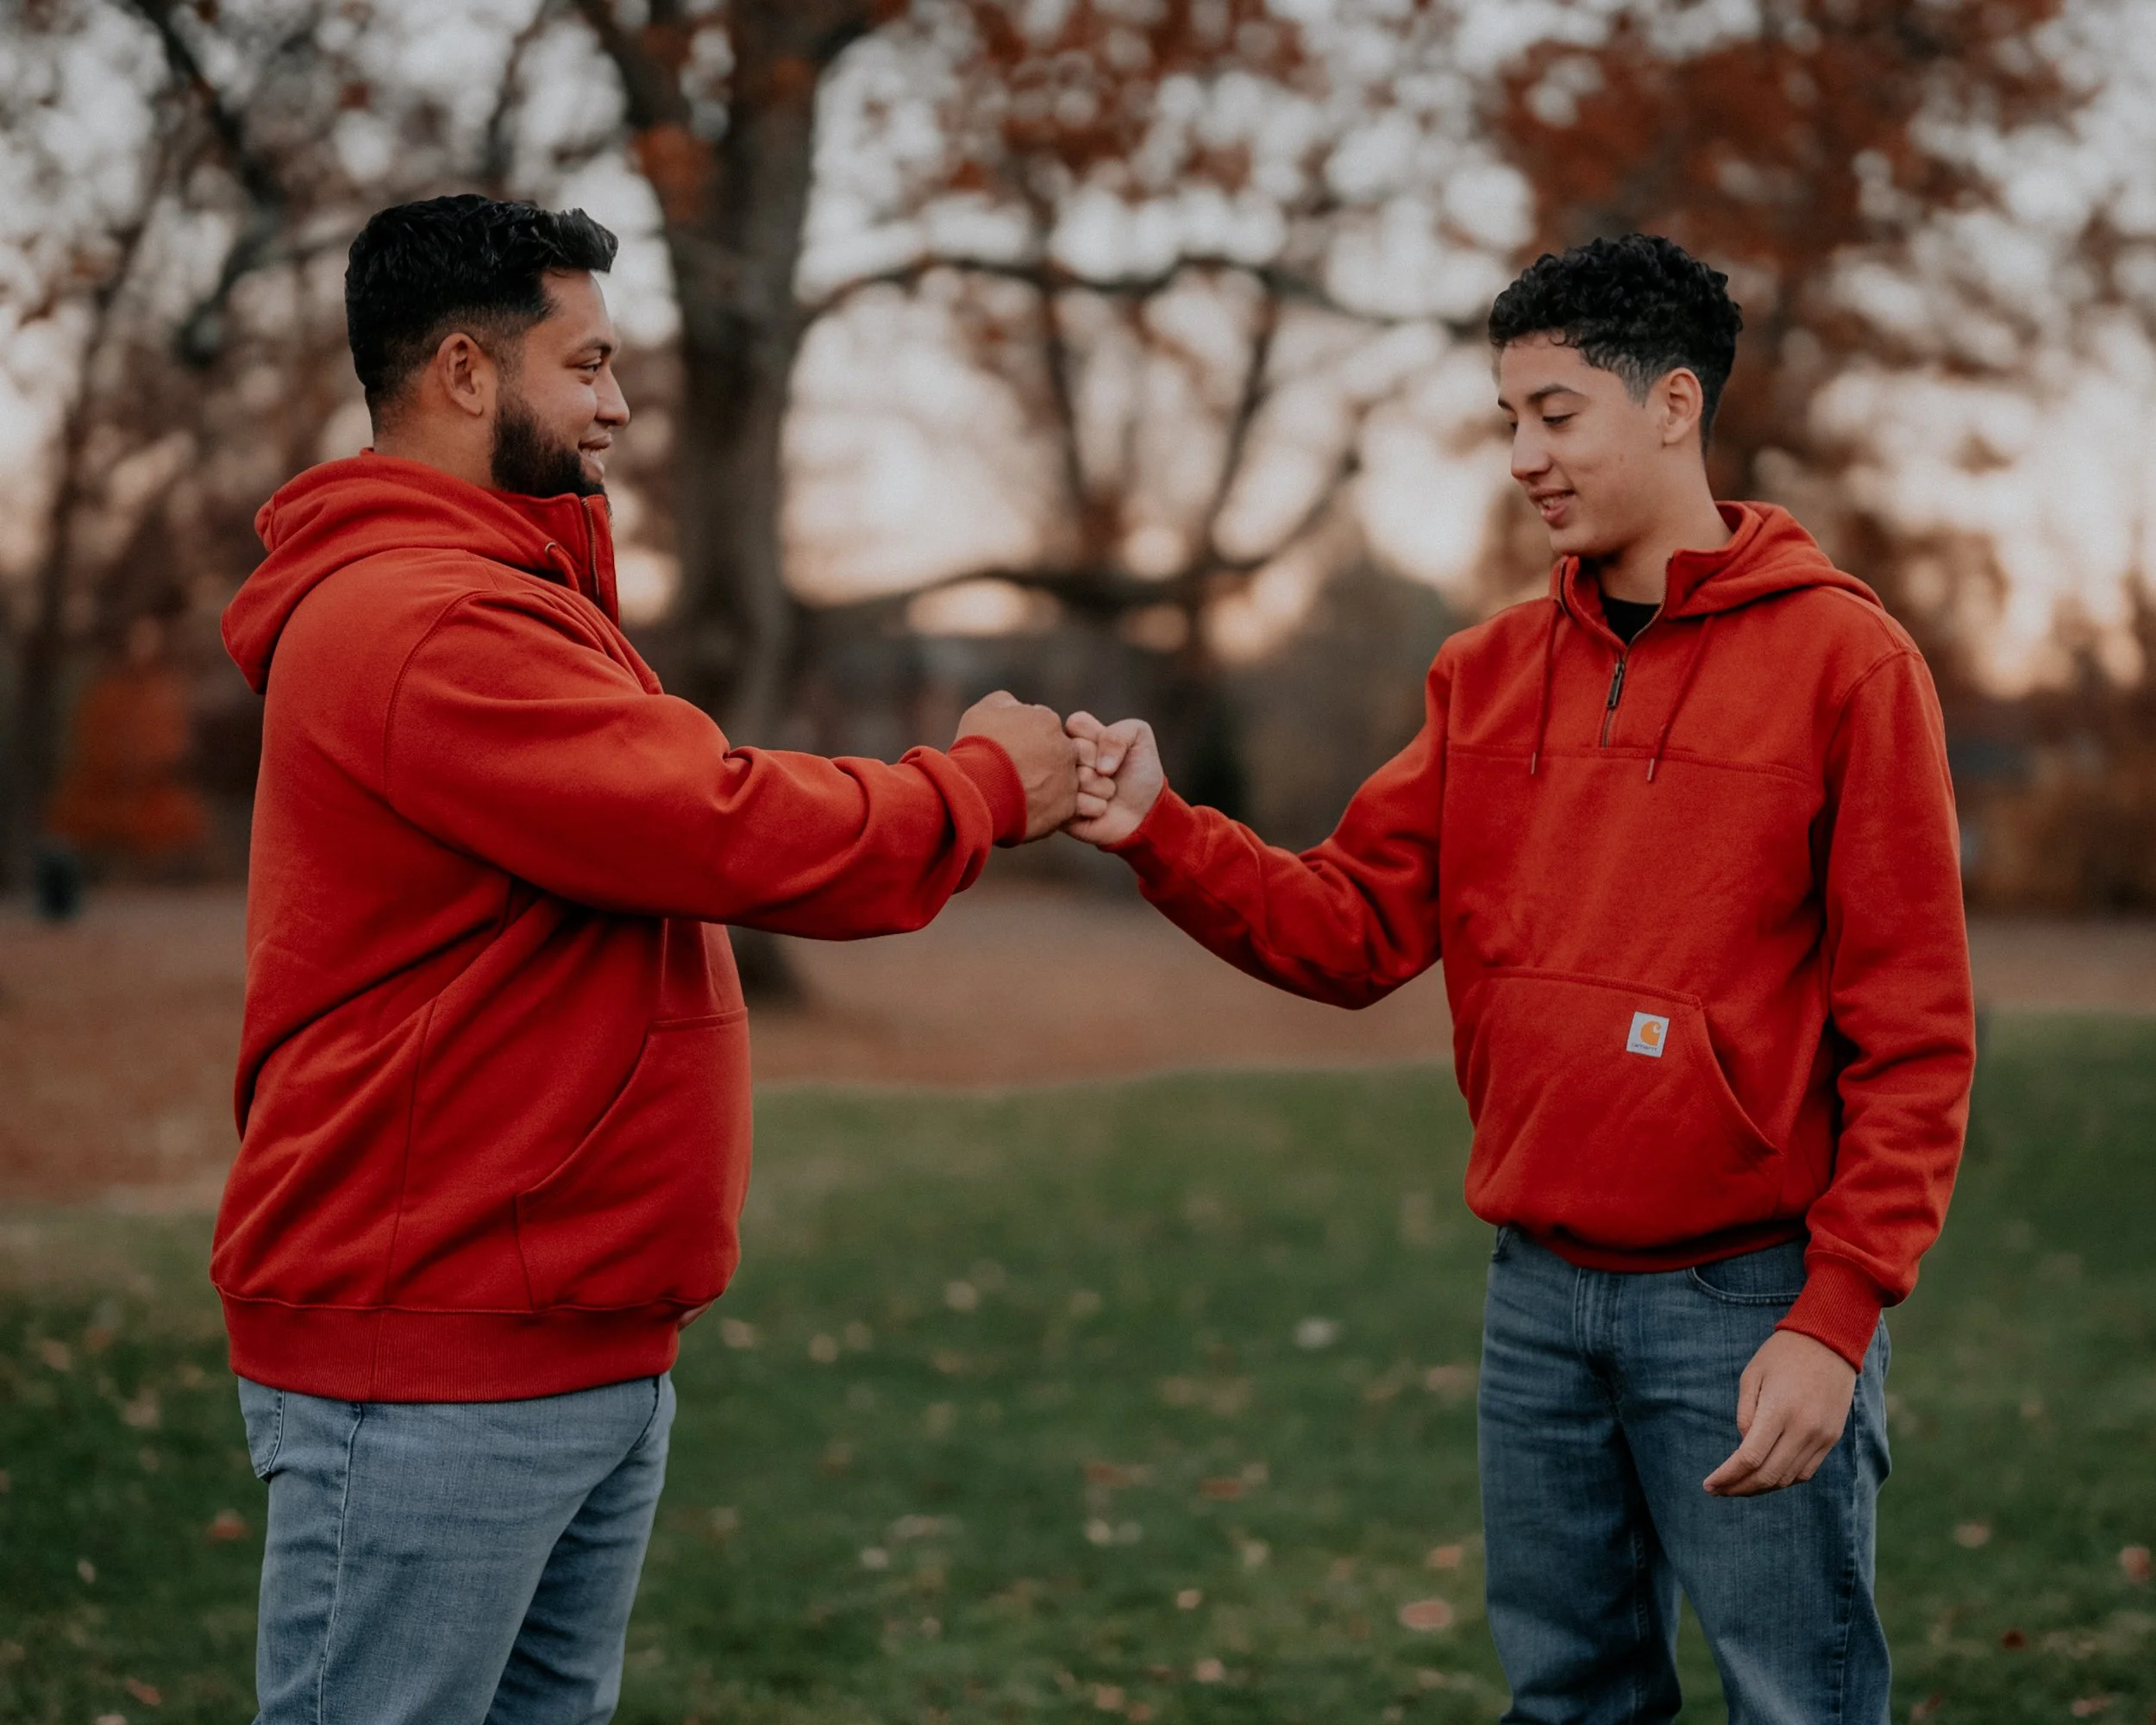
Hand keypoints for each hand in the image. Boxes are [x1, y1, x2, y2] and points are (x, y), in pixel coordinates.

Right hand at [956, 691, 1086, 841]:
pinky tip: (1023, 809)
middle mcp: (1066, 749)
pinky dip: (1044, 809)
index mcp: (1048, 722)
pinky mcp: (1066, 809)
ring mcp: (1068, 780)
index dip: (1025, 738)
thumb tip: (1015, 707)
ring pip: (1061, 782)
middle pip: (1057, 753)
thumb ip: (1007, 703)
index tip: (1010, 750)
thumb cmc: (977, 749)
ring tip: (1017, 795)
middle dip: (1040, 761)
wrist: (977, 790)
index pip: (1043, 727)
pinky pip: (1059, 808)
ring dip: (1044, 786)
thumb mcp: (984, 710)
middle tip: (1015, 773)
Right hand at [1061, 711, 1164, 846]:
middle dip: (1100, 765)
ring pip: (1076, 778)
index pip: (1075, 722)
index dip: (1097, 737)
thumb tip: (1100, 766)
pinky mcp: (1059, 810)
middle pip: (1073, 751)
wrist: (1145, 811)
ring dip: (1102, 788)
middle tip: (1109, 774)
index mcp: (1076, 735)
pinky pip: (1075, 804)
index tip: (1108, 749)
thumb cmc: (1139, 771)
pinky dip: (1096, 807)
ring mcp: (1059, 784)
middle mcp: (1063, 758)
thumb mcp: (1139, 737)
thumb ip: (1118, 733)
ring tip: (1107, 792)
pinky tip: (1100, 809)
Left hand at [1703, 1329, 1858, 1496]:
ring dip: (1761, 1488)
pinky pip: (1806, 1471)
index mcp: (1778, 1411)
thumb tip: (1744, 1448)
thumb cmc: (1781, 1355)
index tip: (1708, 1485)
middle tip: (1718, 1490)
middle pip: (1768, 1475)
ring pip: (1788, 1479)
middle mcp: (1803, 1429)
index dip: (1726, 1477)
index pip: (1749, 1458)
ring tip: (1738, 1486)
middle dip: (1739, 1488)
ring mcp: (1821, 1437)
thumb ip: (1745, 1415)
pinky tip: (1766, 1476)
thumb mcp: (1752, 1376)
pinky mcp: (1832, 1438)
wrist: (1830, 1341)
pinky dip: (1784, 1479)